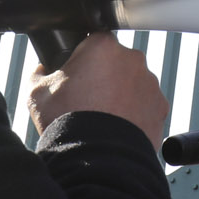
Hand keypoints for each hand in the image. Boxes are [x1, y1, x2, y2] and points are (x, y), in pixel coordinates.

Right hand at [26, 32, 168, 151]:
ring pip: (134, 84)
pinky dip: (136, 114)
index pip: (94, 42)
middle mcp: (133, 59)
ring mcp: (150, 83)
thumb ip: (41, 73)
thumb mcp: (37, 92)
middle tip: (88, 100)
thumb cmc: (66, 120)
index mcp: (103, 47)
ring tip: (103, 118)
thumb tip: (44, 69)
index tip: (77, 76)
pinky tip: (118, 128)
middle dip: (105, 77)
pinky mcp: (161, 106)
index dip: (83, 58)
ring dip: (122, 95)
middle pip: (116, 62)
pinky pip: (146, 105)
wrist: (96, 157)